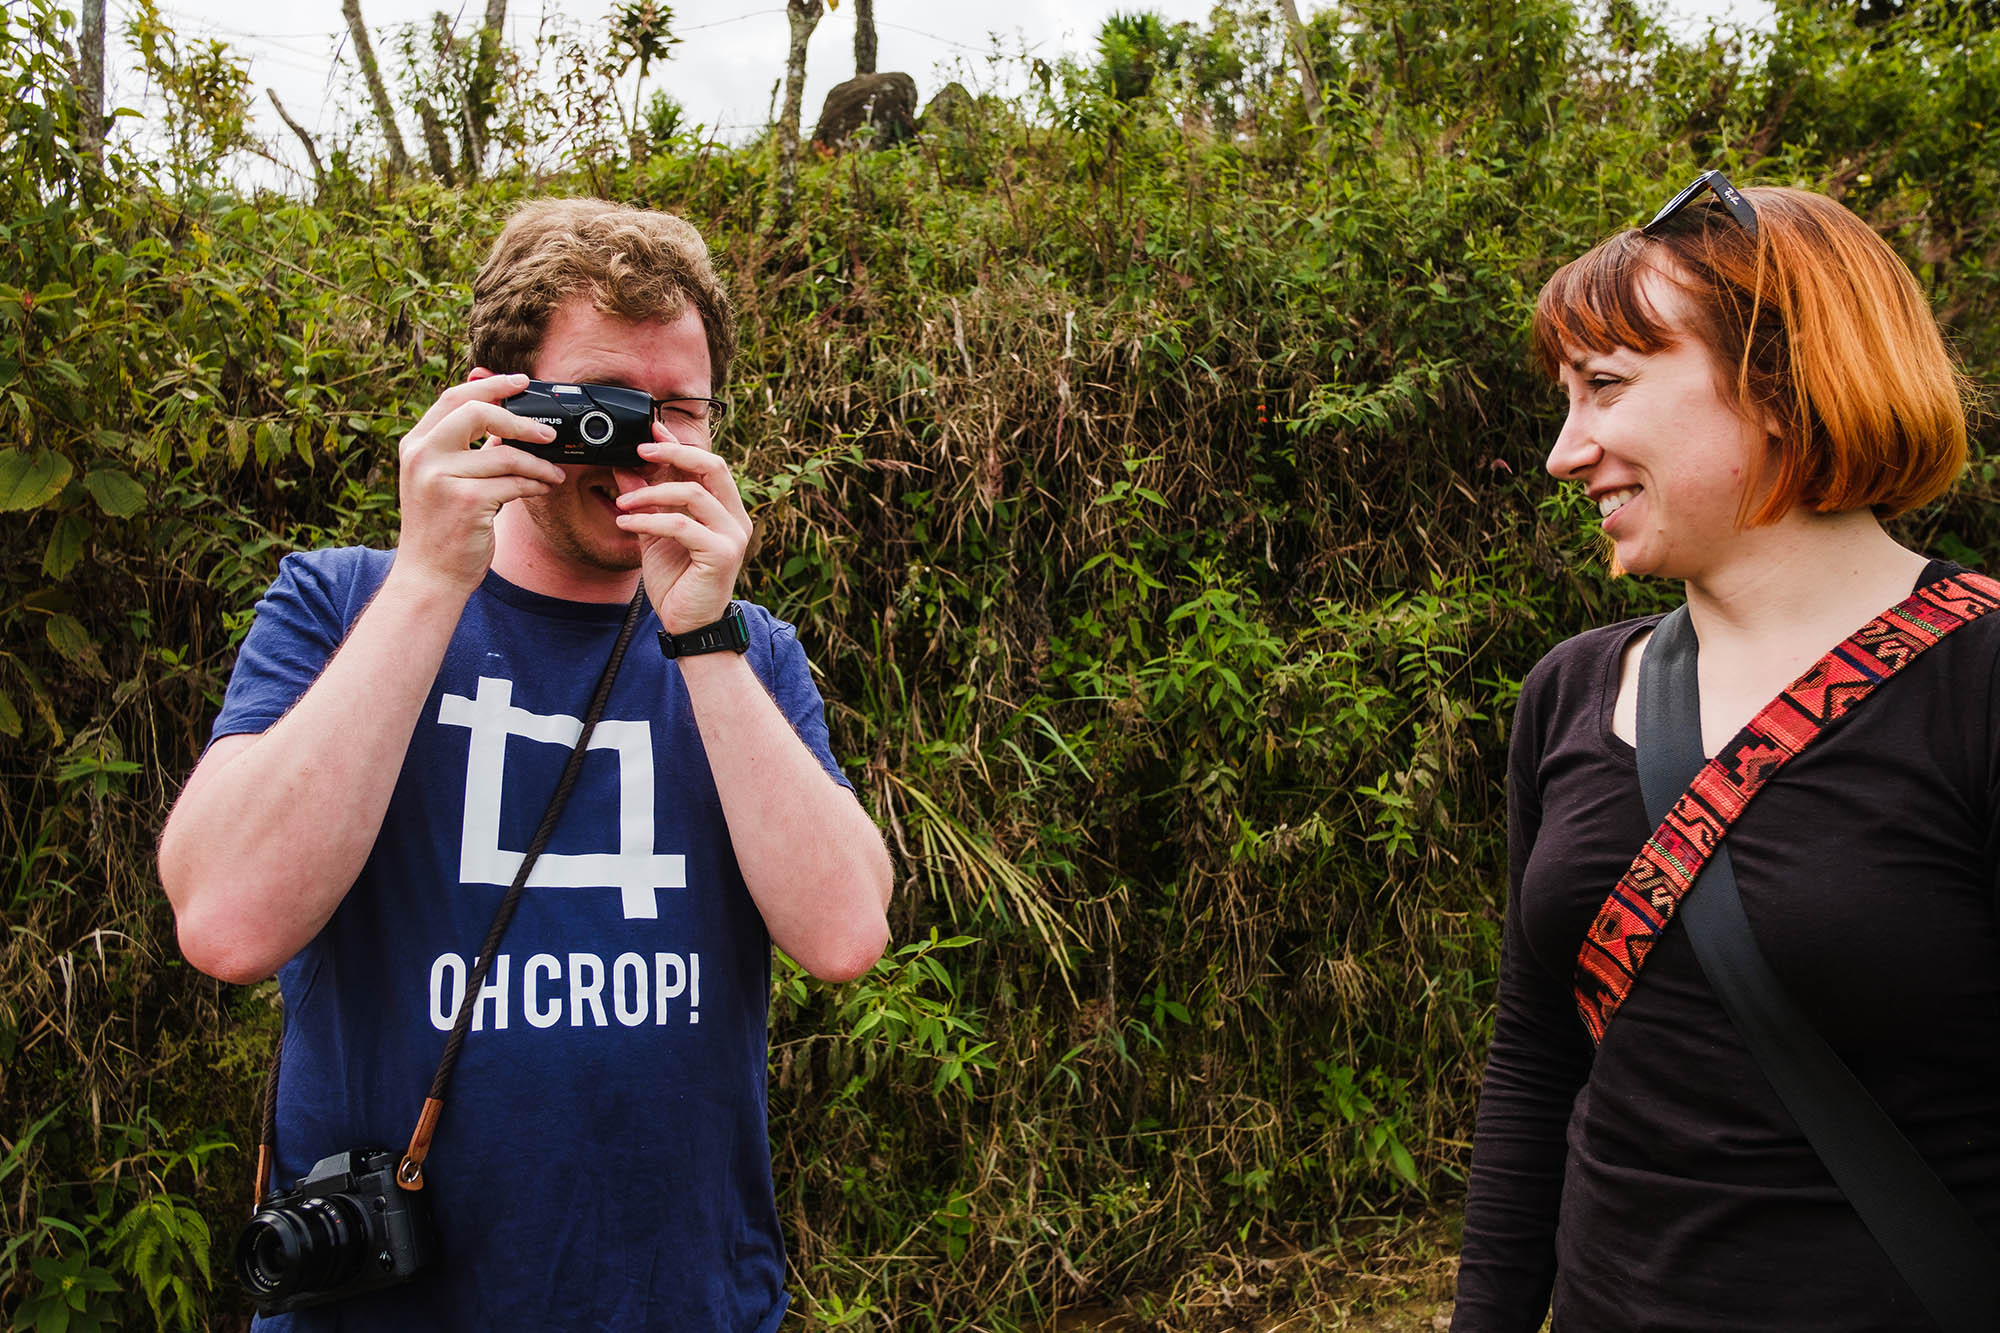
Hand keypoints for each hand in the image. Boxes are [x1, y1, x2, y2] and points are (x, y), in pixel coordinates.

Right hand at [394, 372, 566, 595]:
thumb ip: (467, 448)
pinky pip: (514, 483)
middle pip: (476, 411)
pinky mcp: (465, 501)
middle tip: (548, 432)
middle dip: (519, 418)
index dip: (490, 385)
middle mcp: (422, 456)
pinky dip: (536, 483)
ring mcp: (441, 478)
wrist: (430, 576)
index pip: (453, 398)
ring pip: (506, 454)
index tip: (520, 381)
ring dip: (539, 463)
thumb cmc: (443, 528)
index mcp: (416, 445)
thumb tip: (506, 418)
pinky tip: (544, 487)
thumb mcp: (443, 480)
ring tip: (553, 471)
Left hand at [613, 430, 752, 633]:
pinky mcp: (721, 554)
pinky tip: (626, 522)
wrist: (689, 626)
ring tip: (622, 502)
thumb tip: (626, 467)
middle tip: (640, 451)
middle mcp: (735, 518)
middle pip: (711, 466)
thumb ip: (646, 501)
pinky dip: (649, 519)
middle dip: (674, 452)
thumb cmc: (677, 581)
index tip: (651, 429)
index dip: (679, 443)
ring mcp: (732, 536)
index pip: (707, 464)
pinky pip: (681, 525)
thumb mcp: (654, 533)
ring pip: (692, 493)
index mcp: (724, 509)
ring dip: (650, 492)